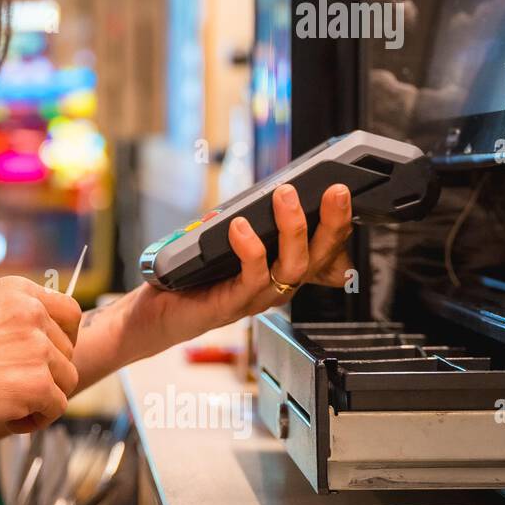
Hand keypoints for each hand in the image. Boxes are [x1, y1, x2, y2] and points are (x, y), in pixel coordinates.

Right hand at [0, 276, 81, 434]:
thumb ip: (14, 319)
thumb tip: (46, 340)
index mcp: (18, 291)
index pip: (69, 311)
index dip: (65, 338)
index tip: (50, 356)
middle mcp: (32, 313)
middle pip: (68, 350)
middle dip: (48, 372)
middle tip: (14, 386)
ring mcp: (37, 348)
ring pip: (66, 379)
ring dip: (43, 396)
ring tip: (9, 404)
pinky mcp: (37, 383)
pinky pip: (57, 407)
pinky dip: (37, 419)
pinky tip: (9, 418)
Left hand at [134, 183, 353, 353]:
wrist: (160, 314)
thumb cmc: (195, 277)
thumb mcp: (229, 243)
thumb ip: (252, 222)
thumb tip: (269, 189)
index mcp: (282, 270)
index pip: (325, 249)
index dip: (341, 227)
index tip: (345, 194)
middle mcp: (277, 286)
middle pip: (320, 257)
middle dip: (334, 222)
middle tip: (336, 190)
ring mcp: (258, 297)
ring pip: (293, 266)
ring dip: (293, 228)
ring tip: (286, 196)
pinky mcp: (233, 304)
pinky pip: (252, 277)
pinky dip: (250, 249)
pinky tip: (241, 227)